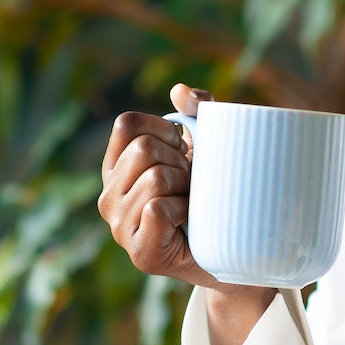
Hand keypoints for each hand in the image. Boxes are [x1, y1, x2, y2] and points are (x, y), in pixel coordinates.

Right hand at [99, 84, 272, 344]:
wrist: (235, 252)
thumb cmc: (214, 195)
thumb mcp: (207, 147)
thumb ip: (197, 112)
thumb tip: (179, 92)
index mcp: (116, 168)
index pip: (126, 124)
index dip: (163, 128)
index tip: (183, 149)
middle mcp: (109, 197)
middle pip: (143, 149)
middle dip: (179, 161)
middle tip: (191, 184)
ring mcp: (120, 227)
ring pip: (155, 178)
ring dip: (185, 187)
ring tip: (192, 204)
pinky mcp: (140, 252)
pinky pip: (158, 209)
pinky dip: (182, 211)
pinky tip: (189, 223)